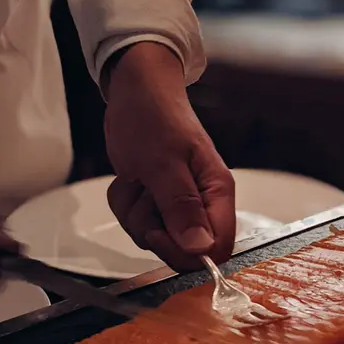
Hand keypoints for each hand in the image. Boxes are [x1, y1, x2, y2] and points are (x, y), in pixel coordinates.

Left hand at [103, 43, 234, 271]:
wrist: (134, 91)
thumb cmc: (153, 117)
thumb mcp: (162, 162)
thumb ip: (181, 206)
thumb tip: (200, 248)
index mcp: (217, 192)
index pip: (218, 247)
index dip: (187, 252)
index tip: (159, 231)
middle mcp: (203, 202)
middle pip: (182, 248)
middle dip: (152, 227)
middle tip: (146, 193)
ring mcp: (179, 203)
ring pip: (155, 237)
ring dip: (134, 211)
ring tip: (139, 178)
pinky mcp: (157, 201)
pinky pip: (137, 223)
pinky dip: (126, 203)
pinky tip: (131, 178)